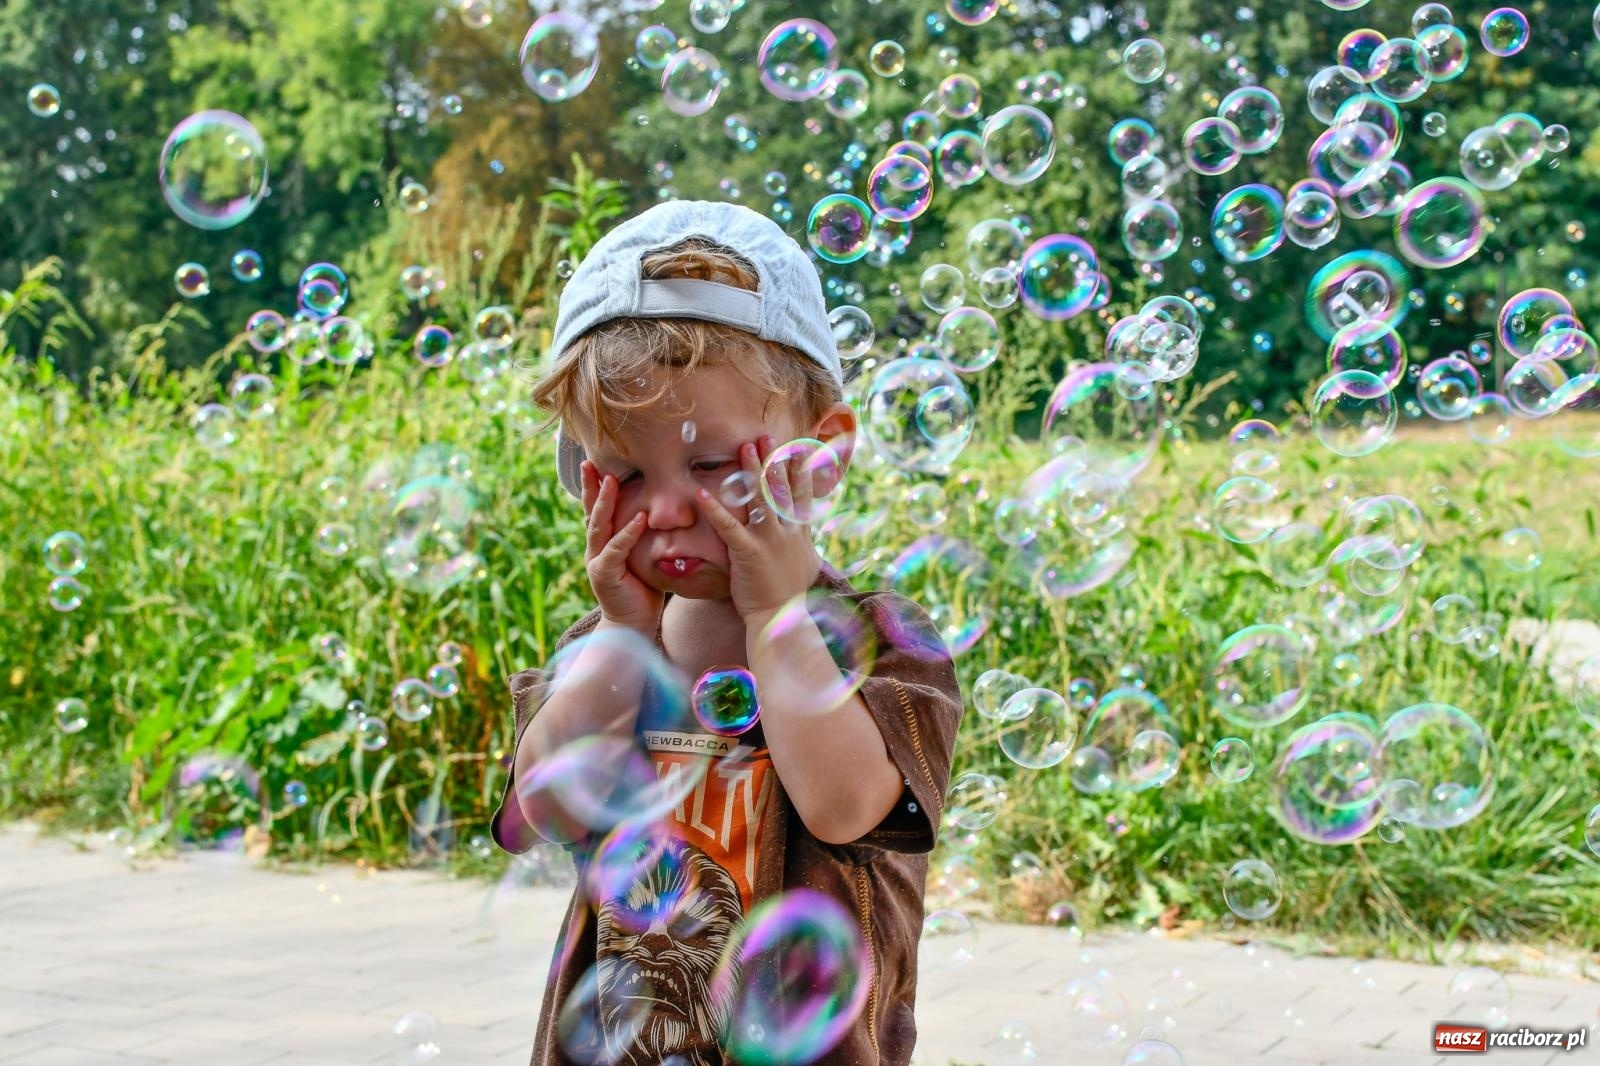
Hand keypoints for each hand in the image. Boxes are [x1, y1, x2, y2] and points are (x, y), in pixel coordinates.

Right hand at [580, 459, 662, 633]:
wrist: (633, 624)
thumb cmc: (642, 590)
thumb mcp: (641, 558)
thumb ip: (642, 537)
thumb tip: (659, 513)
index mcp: (603, 544)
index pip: (597, 510)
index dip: (594, 488)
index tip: (594, 464)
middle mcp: (595, 549)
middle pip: (591, 512)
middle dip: (591, 487)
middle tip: (591, 463)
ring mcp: (596, 561)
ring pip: (599, 526)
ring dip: (605, 502)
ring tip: (611, 480)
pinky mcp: (604, 574)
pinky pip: (616, 549)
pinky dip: (627, 533)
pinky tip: (638, 518)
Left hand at [694, 435, 820, 621]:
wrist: (781, 618)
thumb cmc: (789, 593)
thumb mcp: (805, 562)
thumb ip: (803, 541)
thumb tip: (807, 527)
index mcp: (799, 533)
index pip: (801, 494)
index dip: (797, 469)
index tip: (794, 447)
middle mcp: (787, 532)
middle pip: (781, 489)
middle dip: (773, 461)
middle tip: (765, 436)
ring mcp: (769, 541)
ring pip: (760, 500)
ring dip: (751, 472)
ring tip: (743, 448)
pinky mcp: (748, 553)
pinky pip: (729, 527)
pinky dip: (715, 510)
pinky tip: (702, 494)